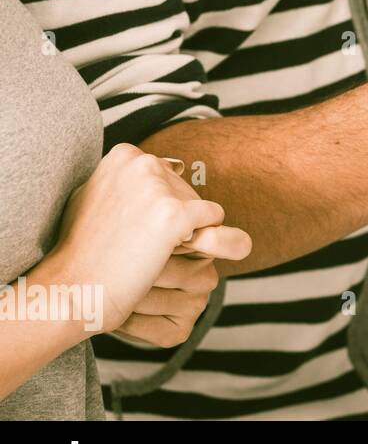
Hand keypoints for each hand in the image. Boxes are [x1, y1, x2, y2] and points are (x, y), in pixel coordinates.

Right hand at [44, 144, 248, 334]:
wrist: (75, 288)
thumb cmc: (83, 250)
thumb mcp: (96, 198)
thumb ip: (125, 180)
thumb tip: (165, 167)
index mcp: (125, 156)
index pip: (169, 177)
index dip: (159, 208)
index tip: (135, 228)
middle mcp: (141, 163)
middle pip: (187, 191)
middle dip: (176, 219)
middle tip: (143, 243)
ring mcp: (157, 187)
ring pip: (203, 207)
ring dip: (190, 232)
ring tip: (153, 251)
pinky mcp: (174, 214)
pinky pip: (216, 221)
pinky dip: (211, 240)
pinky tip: (176, 253)